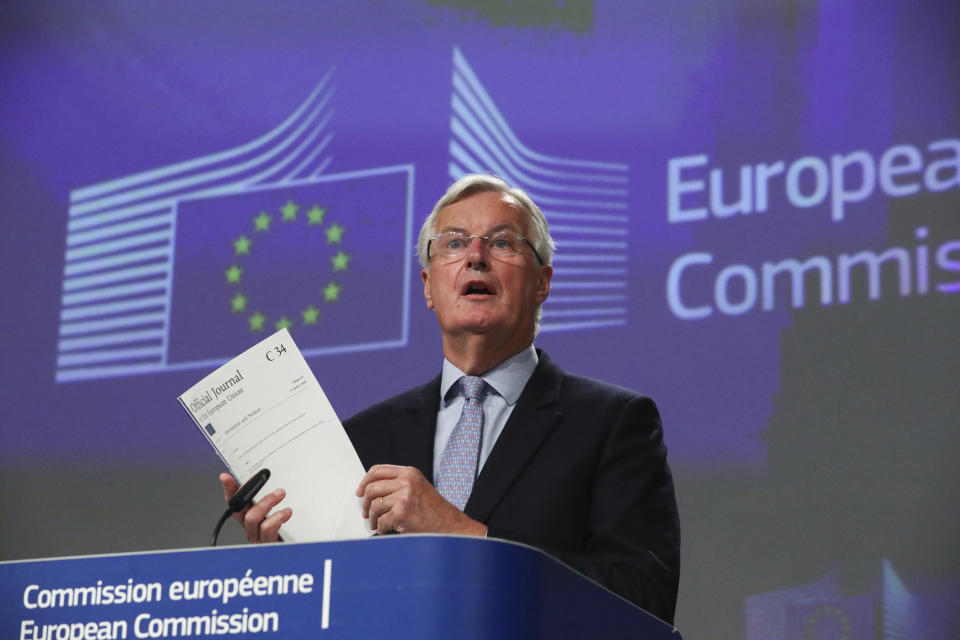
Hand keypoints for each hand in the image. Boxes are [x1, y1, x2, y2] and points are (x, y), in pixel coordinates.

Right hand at [220, 473, 291, 542]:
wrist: (296, 558)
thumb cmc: (286, 537)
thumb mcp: (278, 517)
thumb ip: (271, 504)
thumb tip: (273, 485)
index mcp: (250, 522)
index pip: (235, 505)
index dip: (229, 491)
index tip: (226, 477)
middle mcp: (251, 531)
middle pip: (241, 511)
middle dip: (249, 492)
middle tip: (261, 480)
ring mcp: (258, 540)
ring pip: (252, 519)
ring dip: (266, 502)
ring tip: (280, 494)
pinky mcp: (268, 545)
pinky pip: (267, 530)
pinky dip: (277, 518)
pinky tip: (286, 512)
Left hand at [356, 465, 487, 536]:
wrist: (449, 525)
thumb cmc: (434, 510)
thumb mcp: (418, 486)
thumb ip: (399, 483)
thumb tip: (372, 489)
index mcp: (409, 473)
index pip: (378, 470)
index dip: (365, 481)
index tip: (360, 491)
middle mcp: (406, 482)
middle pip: (372, 488)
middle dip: (365, 502)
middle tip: (366, 511)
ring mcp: (404, 497)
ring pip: (375, 505)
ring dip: (372, 517)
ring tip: (376, 523)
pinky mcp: (402, 513)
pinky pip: (381, 521)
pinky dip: (381, 528)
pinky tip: (386, 529)